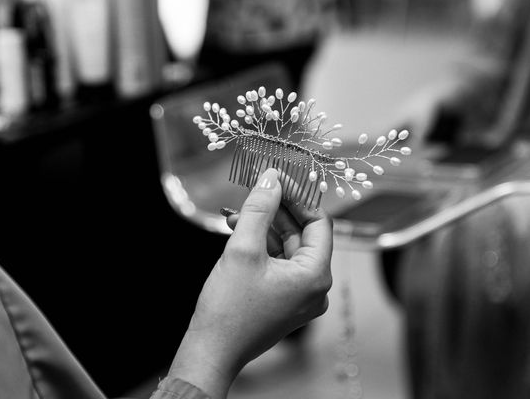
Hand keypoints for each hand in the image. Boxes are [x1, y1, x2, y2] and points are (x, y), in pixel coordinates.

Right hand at [168, 168, 332, 398]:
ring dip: (265, 227)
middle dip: (277, 210)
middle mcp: (314, 287)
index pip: (319, 222)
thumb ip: (259, 209)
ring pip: (288, 247)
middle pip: (303, 234)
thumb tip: (271, 179)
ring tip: (237, 212)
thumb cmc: (228, 309)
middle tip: (257, 189)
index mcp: (315, 276)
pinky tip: (238, 231)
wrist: (211, 351)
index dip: (298, 197)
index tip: (277, 180)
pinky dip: (262, 246)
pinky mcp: (284, 300)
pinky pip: (279, 263)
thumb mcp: (243, 249)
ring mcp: (300, 296)